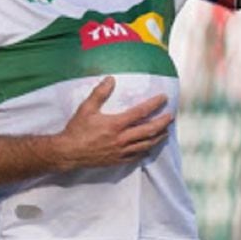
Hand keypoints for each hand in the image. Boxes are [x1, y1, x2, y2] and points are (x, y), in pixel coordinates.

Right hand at [54, 76, 171, 169]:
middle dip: (162, 122)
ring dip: (158, 137)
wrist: (69, 153)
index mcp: (115, 124)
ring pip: (146, 144)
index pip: (141, 112)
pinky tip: (150, 146)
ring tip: (166, 131)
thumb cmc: (77, 130)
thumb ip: (100, 93)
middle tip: (171, 116)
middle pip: (149, 130)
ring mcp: (121, 151)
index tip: (163, 98)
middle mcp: (121, 139)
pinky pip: (137, 156)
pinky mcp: (118, 160)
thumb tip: (111, 79)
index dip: (154, 104)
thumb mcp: (86, 109)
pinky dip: (146, 150)